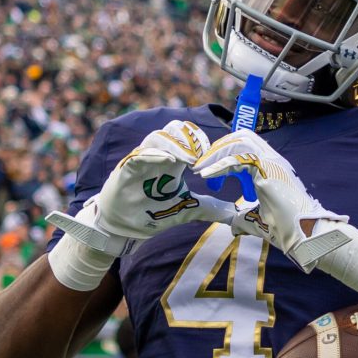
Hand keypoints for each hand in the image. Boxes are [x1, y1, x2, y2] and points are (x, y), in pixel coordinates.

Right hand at [48, 121, 235, 255]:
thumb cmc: (152, 213)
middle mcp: (158, 156)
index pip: (189, 137)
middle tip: (202, 155)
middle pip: (174, 130)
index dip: (201, 141)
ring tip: (190, 159)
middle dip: (190, 138)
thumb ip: (208, 208)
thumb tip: (232, 213)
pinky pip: (140, 154)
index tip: (213, 156)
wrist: (124, 228)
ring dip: (176, 145)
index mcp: (174, 161)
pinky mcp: (127, 169)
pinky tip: (168, 161)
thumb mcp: (186, 210)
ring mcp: (142, 160)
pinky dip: (154, 154)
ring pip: (158, 137)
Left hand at [192, 129, 349, 270]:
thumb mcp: (257, 219)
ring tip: (201, 169)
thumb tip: (233, 226)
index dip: (225, 153)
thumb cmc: (285, 228)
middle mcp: (272, 159)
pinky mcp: (267, 169)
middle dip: (218, 148)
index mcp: (271, 167)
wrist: (302, 233)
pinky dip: (220, 165)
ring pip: (240, 141)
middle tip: (201, 165)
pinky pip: (239, 159)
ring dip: (217, 153)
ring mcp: (272, 161)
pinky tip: (207, 175)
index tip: (208, 173)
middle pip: (242, 136)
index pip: (246, 145)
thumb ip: (244, 218)